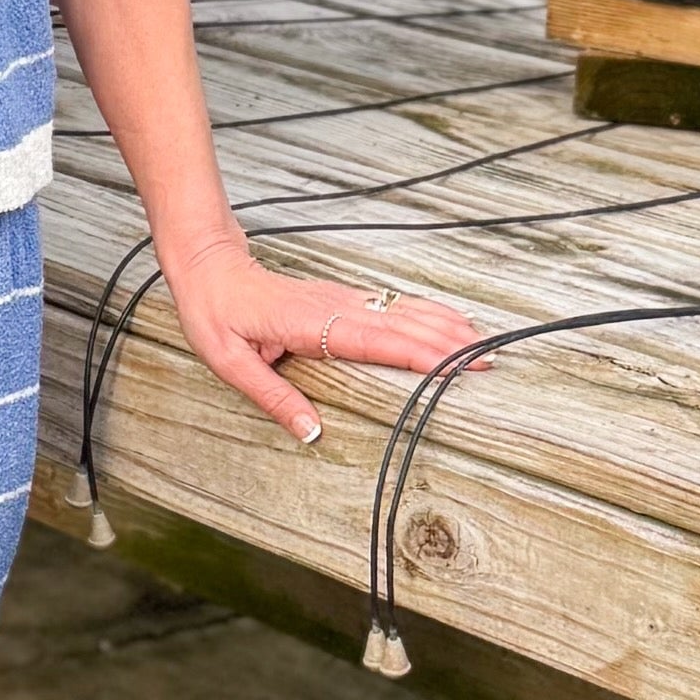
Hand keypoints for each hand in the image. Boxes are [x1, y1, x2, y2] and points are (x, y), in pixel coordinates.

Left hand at [165, 233, 482, 447]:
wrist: (209, 267)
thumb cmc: (216, 313)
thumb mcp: (231, 363)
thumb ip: (273, 397)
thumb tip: (311, 432)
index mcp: (312, 325)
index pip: (378, 342)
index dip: (420, 355)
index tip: (455, 365)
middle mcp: (336, 308)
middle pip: (404, 327)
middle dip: (449, 344)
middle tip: (490, 363)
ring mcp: (342, 300)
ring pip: (404, 312)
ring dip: (445, 327)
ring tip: (482, 345)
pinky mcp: (342, 298)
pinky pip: (393, 307)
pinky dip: (426, 315)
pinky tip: (446, 324)